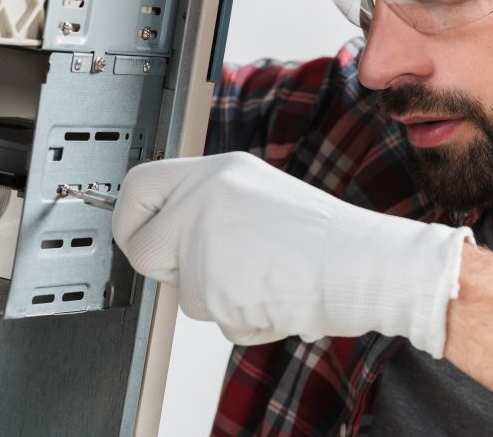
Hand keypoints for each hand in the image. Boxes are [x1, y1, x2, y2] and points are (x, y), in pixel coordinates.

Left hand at [113, 152, 473, 356]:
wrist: (362, 262)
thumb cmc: (325, 238)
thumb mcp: (260, 195)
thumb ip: (211, 207)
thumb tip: (173, 234)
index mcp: (218, 172)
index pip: (138, 184)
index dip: (129, 215)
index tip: (134, 232)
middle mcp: (204, 200)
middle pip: (142, 246)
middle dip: (169, 268)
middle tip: (213, 269)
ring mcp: (204, 242)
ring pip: (182, 292)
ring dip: (217, 298)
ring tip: (264, 278)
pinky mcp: (211, 283)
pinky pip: (212, 318)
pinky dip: (242, 320)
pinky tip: (273, 296)